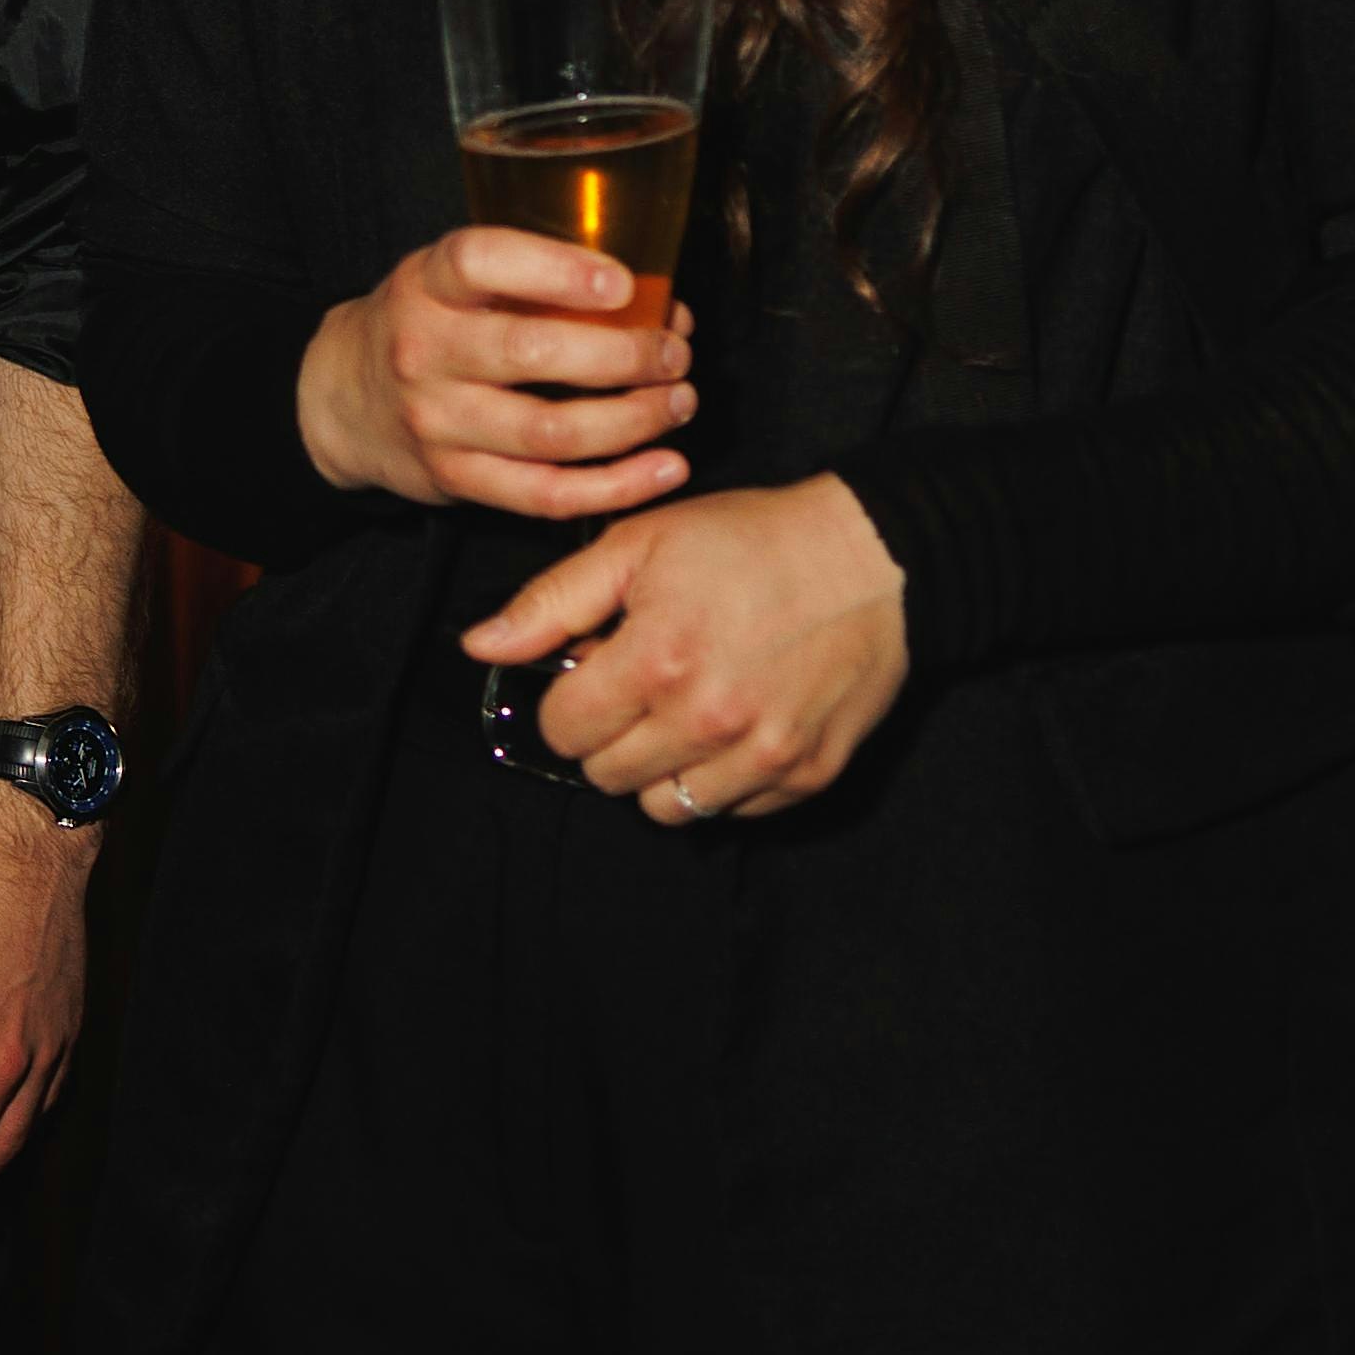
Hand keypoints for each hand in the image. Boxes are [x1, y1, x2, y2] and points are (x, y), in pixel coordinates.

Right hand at [294, 228, 695, 517]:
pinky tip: (665, 468)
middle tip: (675, 353)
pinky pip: (546, 494)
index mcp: (428, 285)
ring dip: (633, 420)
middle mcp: (425, 350)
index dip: (557, 270)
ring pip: (550, 431)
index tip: (622, 283)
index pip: (482, 262)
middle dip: (624, 355)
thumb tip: (661, 305)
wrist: (341, 399)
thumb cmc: (425, 324)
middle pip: (532, 354)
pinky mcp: (456, 479)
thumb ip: (538, 283)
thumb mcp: (452, 281)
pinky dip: (616, 486)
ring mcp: (438, 420)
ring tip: (679, 403)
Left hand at [459, 473, 908, 824]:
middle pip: (607, 776)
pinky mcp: (807, 776)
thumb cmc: (749, 542)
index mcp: (656, 662)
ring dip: (659, 768)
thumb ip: (553, 602)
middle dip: (607, 735)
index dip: (566, 699)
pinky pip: (732, 812)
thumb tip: (480, 646)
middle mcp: (708, 722)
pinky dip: (719, 780)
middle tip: (638, 689)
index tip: (592, 671)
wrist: (874, 557)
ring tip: (681, 713)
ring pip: (666, 808)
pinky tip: (730, 726)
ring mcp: (762, 756)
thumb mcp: (639, 545)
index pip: (563, 730)